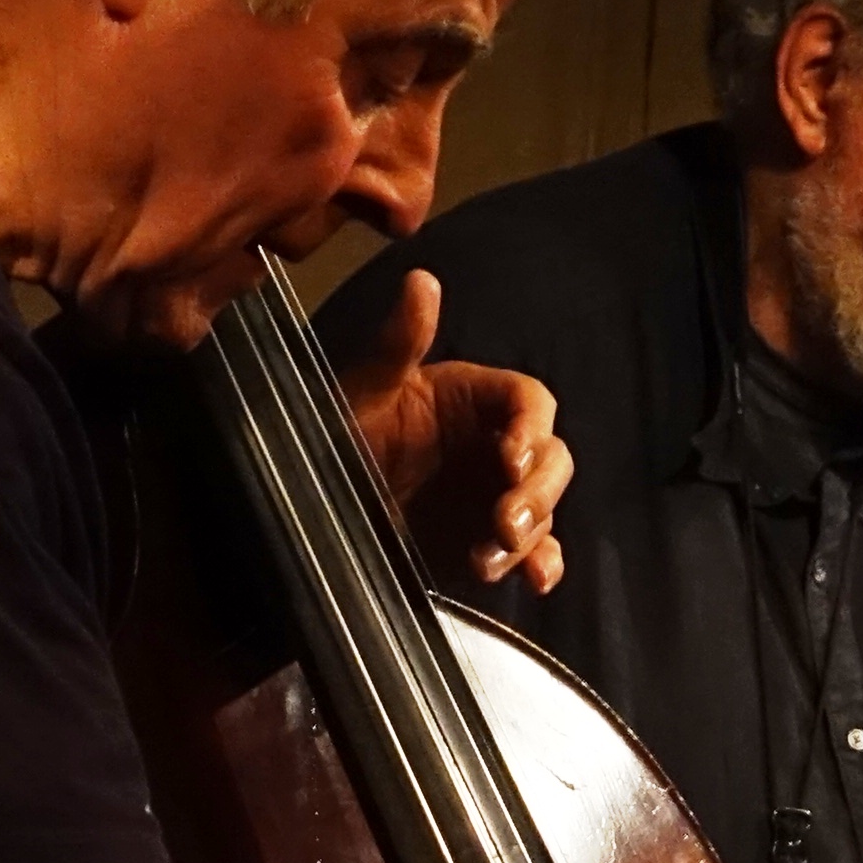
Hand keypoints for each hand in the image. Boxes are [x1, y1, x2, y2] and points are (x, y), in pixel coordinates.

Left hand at [338, 269, 569, 592]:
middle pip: (551, 458)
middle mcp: (493, 447)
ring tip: (488, 557)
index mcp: (472, 400)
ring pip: (544, 510)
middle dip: (537, 491)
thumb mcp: (364, 392)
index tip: (510, 457)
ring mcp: (494, 497)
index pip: (529, 403)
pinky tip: (533, 581)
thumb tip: (421, 281)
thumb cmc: (338, 438)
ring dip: (529, 534)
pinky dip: (540, 565)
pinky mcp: (488, 543)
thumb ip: (399, 344)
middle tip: (505, 521)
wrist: (311, 512)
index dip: (531, 429)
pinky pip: (533, 553)